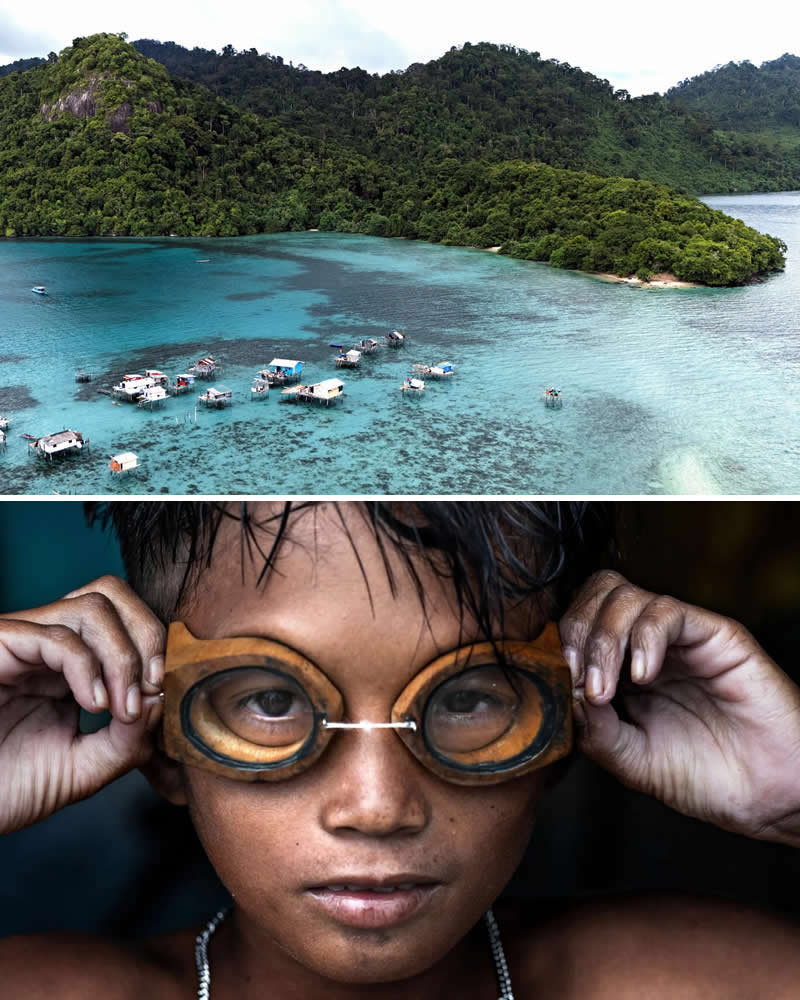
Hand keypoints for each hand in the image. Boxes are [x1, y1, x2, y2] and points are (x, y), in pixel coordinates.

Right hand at [0, 575, 164, 833]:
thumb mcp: (83, 769)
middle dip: (146, 636)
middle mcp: (47, 644)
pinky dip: (87, 667)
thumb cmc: (6, 790)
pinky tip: (94, 705)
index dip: (154, 646)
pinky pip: (55, 637)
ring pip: (91, 608)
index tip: (165, 693)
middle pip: (112, 595)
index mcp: (70, 664)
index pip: (125, 620)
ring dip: (122, 656)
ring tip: (121, 707)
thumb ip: (126, 741)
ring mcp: (22, 642)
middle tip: (153, 687)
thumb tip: (161, 700)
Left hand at [559, 570, 799, 845]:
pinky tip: (643, 677)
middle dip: (577, 633)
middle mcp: (650, 645)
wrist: (769, 798)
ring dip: (604, 641)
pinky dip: (644, 638)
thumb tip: (563, 693)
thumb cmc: (707, 778)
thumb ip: (596, 731)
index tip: (556, 685)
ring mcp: (682, 637)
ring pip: (625, 597)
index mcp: (624, 668)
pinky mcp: (716, 634)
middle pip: (597, 597)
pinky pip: (668, 611)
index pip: (580, 623)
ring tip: (606, 690)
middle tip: (580, 681)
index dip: (561, 646)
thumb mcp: (633, 761)